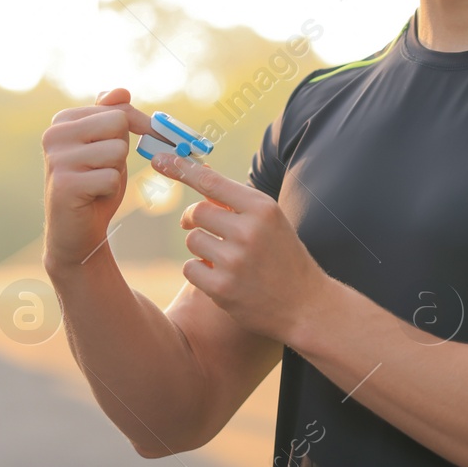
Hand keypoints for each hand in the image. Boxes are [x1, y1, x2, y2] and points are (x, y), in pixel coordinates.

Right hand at [41, 87, 155, 269]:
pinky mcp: (64, 184)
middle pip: (118, 124)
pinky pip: (112, 177)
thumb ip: (113, 116)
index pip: (118, 110)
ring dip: (115, 172)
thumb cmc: (96, 185)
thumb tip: (121, 90)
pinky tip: (91, 198)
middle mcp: (54, 134)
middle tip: (102, 170)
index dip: (136, 128)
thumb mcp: (108, 145)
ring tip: (95, 184)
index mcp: (63, 120)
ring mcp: (56, 158)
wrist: (77, 232)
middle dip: (121, 152)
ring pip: (117, 151)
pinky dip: (109, 191)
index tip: (134, 144)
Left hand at [151, 152, 337, 343]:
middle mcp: (248, 230)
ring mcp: (235, 260)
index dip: (182, 169)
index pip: (211, 181)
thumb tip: (200, 178)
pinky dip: (199, 271)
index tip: (161, 160)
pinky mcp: (222, 288)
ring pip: (192, 240)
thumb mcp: (270, 222)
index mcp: (262, 208)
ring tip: (223, 258)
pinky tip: (220, 277)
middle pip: (197, 212)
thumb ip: (237, 203)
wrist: (306, 306)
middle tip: (200, 225)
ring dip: (200, 247)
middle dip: (194, 219)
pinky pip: (190, 268)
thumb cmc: (284, 258)